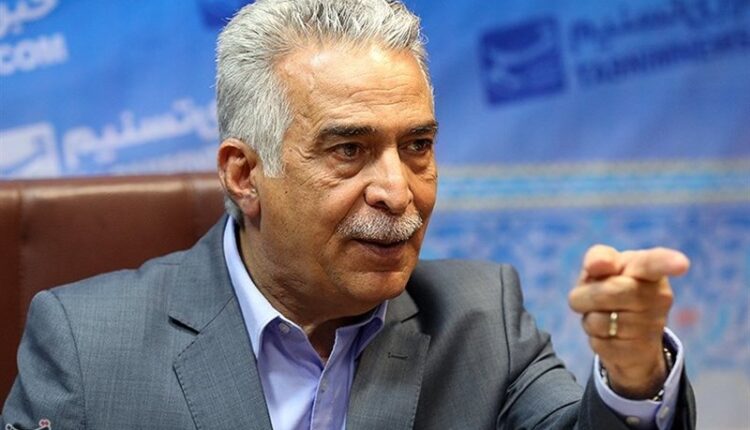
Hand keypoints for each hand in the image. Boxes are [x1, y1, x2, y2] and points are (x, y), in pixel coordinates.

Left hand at [568, 245, 689, 398]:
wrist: (627, 332)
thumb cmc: (612, 286)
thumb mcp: (602, 268)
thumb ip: (599, 258)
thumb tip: (596, 265)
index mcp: (649, 268)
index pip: (656, 263)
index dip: (667, 262)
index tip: (681, 263)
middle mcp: (659, 296)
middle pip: (611, 291)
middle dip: (586, 295)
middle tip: (587, 296)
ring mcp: (652, 326)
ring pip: (598, 320)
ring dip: (589, 317)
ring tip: (605, 315)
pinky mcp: (638, 351)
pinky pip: (598, 343)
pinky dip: (594, 337)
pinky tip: (610, 335)